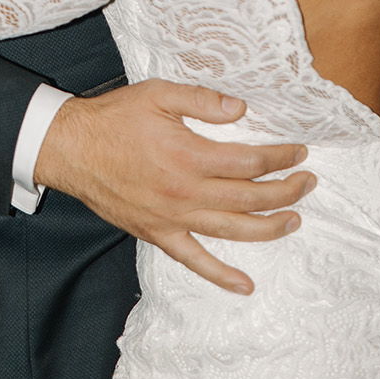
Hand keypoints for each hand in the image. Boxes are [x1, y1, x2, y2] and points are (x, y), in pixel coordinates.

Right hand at [34, 79, 314, 294]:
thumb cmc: (115, 118)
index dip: (281, 157)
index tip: (299, 152)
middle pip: (251, 198)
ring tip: (294, 220)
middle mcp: (187, 192)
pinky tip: (245, 285)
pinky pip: (195, 261)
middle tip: (308, 183)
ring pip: (233, 231)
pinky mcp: (158, 235)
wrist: (71, 149)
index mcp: (190, 155)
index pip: (251, 161)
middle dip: (286, 191)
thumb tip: (241, 108)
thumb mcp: (158, 93)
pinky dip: (221, 277)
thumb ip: (202, 100)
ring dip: (269, 228)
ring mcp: (173, 218)